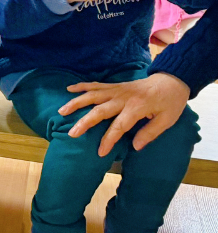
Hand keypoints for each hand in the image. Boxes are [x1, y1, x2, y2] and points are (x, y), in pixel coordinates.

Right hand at [59, 73, 190, 155]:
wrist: (171, 80)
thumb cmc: (171, 102)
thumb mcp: (167, 120)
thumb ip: (150, 133)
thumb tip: (134, 147)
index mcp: (137, 107)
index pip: (118, 126)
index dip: (108, 140)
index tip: (100, 152)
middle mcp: (123, 97)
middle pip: (100, 110)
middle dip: (85, 122)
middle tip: (72, 133)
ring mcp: (117, 89)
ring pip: (93, 95)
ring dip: (76, 102)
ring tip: (62, 111)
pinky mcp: (115, 85)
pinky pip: (96, 84)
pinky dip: (82, 86)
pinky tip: (69, 89)